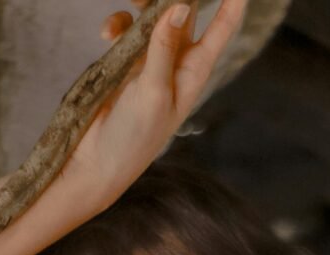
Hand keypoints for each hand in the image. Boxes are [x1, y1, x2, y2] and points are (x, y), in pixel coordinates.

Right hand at [64, 0, 246, 205]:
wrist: (98, 162)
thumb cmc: (133, 137)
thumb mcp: (153, 92)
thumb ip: (163, 47)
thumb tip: (179, 7)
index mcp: (193, 72)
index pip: (221, 29)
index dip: (232, 3)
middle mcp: (176, 64)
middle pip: (184, 12)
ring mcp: (150, 62)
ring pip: (153, 16)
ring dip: (140, 5)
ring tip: (127, 4)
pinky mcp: (125, 64)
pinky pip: (126, 31)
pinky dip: (118, 25)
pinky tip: (106, 34)